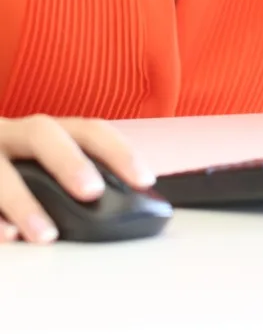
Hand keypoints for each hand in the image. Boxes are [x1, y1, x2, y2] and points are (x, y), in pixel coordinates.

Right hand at [0, 115, 155, 244]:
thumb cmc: (9, 167)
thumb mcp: (38, 163)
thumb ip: (69, 176)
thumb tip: (121, 203)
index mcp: (43, 132)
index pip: (88, 129)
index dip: (118, 150)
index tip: (144, 179)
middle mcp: (13, 135)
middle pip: (43, 133)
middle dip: (69, 160)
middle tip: (92, 191)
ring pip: (1, 170)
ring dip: (24, 202)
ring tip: (45, 235)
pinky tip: (6, 237)